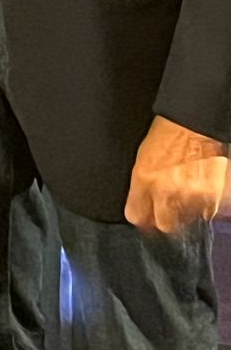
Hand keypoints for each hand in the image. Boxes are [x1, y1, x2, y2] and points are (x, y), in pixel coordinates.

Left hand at [124, 115, 228, 233]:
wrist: (193, 124)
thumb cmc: (166, 137)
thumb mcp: (142, 160)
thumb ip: (140, 187)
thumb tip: (141, 208)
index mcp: (144, 180)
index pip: (137, 217)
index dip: (142, 216)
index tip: (146, 216)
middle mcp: (167, 190)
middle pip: (165, 225)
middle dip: (166, 218)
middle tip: (170, 206)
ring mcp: (191, 194)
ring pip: (188, 220)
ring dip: (187, 210)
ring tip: (187, 190)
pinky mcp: (213, 194)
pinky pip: (208, 212)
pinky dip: (206, 205)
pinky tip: (200, 188)